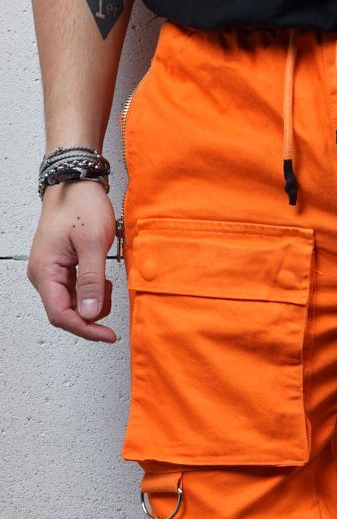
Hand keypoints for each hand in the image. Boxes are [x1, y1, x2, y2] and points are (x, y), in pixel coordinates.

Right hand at [26, 179, 118, 342]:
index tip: (108, 335)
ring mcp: (51, 272)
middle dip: (91, 313)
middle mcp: (43, 274)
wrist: (76, 183)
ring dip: (93, 301)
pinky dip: (92, 291)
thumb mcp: (92, 243)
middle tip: (110, 295)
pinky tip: (102, 277)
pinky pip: (76, 291)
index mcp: (45, 270)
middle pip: (66, 313)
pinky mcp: (61, 268)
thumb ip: (91, 280)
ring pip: (73, 304)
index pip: (60, 315)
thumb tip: (88, 313)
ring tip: (106, 280)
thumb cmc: (81, 205)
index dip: (85, 329)